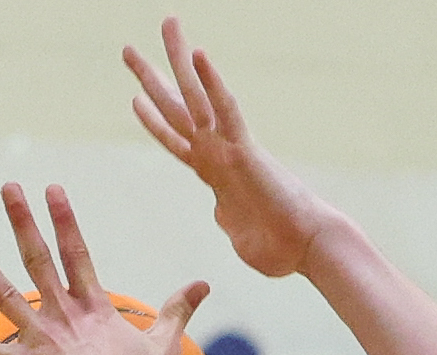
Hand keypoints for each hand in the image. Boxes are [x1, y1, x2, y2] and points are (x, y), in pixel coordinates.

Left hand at [0, 182, 208, 354]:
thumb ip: (178, 310)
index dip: (64, 220)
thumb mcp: (165, 345)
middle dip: (22, 221)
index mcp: (94, 308)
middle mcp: (63, 316)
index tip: (52, 189)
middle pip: (38, 260)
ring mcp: (40, 340)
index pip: (77, 253)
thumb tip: (203, 282)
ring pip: (5, 295)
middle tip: (8, 188)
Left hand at [125, 18, 336, 278]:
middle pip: (177, 107)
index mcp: (215, 176)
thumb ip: (227, 221)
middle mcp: (218, 154)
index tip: (135, 98)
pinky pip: (226, 111)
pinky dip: (212, 83)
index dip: (154, 119)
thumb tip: (221, 212)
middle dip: (151, 76)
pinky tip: (199, 55)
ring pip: (196, 97)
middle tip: (127, 49)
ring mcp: (230, 149)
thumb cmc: (282, 250)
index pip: (177, 140)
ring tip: (166, 22)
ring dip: (178, 59)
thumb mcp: (241, 236)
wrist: (309, 248)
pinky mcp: (246, 151)